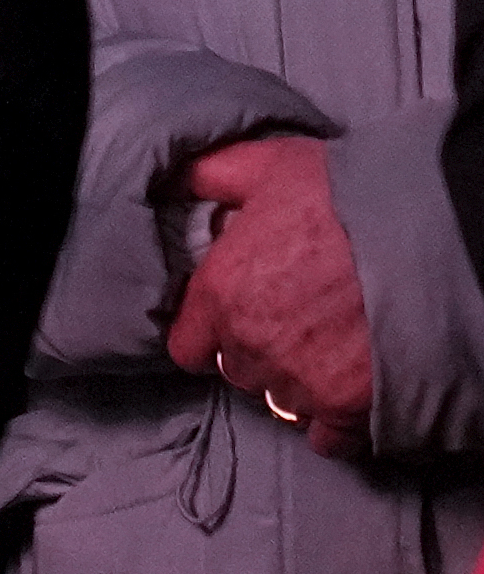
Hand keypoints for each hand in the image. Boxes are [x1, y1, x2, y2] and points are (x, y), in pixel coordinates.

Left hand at [166, 134, 372, 456]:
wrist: (426, 236)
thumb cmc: (343, 197)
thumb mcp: (265, 167)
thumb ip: (211, 177)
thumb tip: (179, 180)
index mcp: (220, 292)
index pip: (186, 346)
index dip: (207, 334)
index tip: (231, 321)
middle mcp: (251, 345)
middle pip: (237, 372)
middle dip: (256, 352)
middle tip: (291, 324)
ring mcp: (301, 382)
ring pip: (281, 403)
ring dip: (296, 384)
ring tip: (325, 351)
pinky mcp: (351, 408)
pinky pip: (326, 438)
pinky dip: (333, 422)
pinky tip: (345, 392)